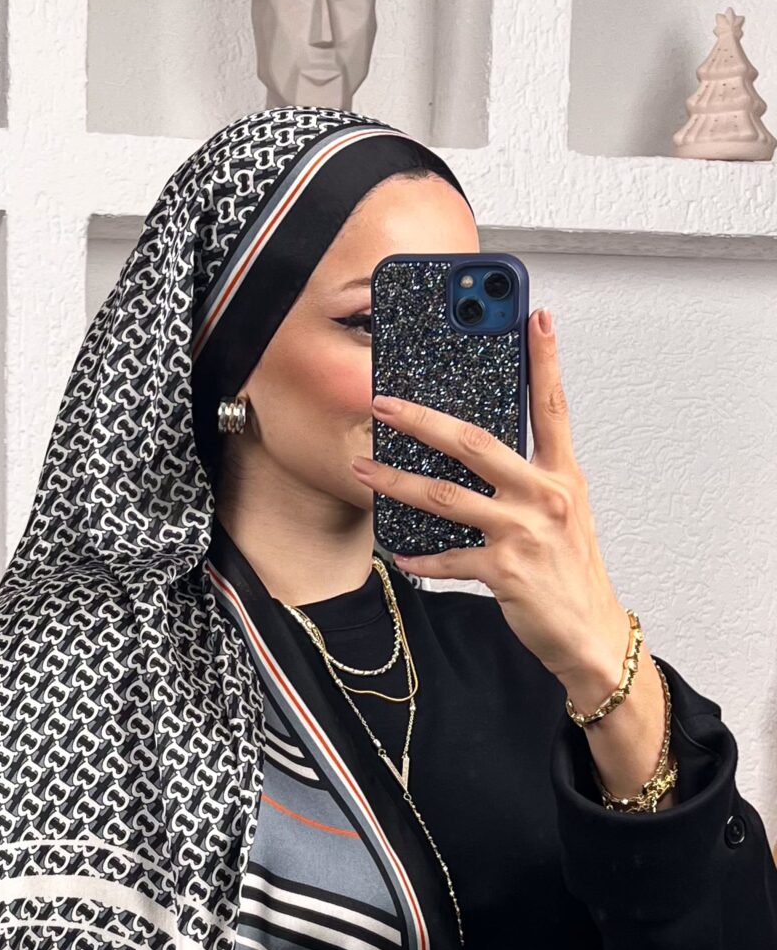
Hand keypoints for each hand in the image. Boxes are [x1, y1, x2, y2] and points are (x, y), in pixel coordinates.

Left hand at [349, 306, 630, 689]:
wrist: (588, 632)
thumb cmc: (570, 570)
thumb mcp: (563, 512)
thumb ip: (530, 478)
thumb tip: (479, 452)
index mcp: (562, 476)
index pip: (553, 406)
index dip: (546, 360)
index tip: (535, 317)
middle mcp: (544, 497)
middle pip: (473, 443)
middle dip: (421, 419)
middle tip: (383, 402)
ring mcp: (523, 533)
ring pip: (444, 497)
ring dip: (395, 482)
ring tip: (362, 468)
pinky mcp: (506, 571)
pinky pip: (447, 558)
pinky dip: (419, 557)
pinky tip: (397, 551)